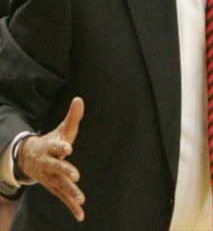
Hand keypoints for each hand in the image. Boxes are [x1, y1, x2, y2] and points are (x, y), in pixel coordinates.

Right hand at [18, 97, 84, 221]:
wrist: (29, 158)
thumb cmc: (51, 142)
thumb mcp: (61, 130)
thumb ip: (72, 117)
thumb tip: (79, 99)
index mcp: (50, 148)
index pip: (55, 146)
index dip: (61, 147)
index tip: (68, 148)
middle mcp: (48, 164)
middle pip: (57, 168)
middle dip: (65, 171)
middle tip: (76, 175)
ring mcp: (50, 177)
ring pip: (60, 185)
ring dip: (70, 192)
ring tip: (81, 199)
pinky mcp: (54, 187)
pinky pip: (63, 198)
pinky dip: (71, 207)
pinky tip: (81, 215)